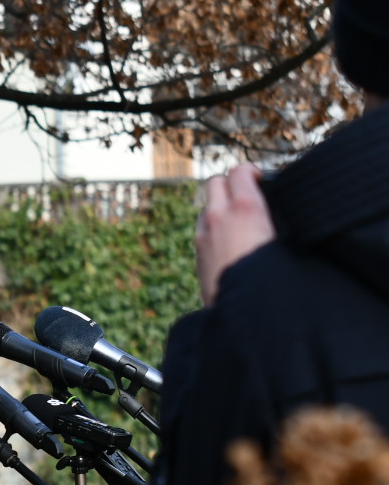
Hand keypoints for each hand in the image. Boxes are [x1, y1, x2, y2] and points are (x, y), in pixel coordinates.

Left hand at [195, 163, 273, 305]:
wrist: (242, 313)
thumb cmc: (271, 279)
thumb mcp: (288, 243)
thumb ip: (279, 221)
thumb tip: (281, 212)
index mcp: (244, 210)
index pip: (239, 171)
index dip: (252, 172)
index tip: (263, 181)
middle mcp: (218, 218)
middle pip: (215, 182)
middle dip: (230, 183)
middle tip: (248, 195)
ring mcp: (203, 236)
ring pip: (206, 207)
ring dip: (220, 208)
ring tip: (241, 223)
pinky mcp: (197, 254)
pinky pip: (203, 231)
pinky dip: (214, 229)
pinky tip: (231, 244)